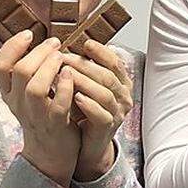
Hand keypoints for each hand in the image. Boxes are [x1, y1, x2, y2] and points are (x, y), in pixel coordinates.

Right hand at [0, 33, 79, 185]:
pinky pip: (58, 106)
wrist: (51, 153)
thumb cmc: (43, 115)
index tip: (28, 33)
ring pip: (35, 89)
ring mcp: (36, 116)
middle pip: (20, 72)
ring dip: (50, 69)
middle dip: (38, 52)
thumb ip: (28, 71)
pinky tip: (71, 75)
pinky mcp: (55, 126)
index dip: (11, 46)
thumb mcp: (27, 94)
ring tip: (62, 56)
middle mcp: (18, 104)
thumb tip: (38, 40)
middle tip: (54, 43)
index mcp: (9, 93)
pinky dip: (65, 88)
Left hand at [61, 39, 133, 181]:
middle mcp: (123, 97)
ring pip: (104, 94)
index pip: (115, 63)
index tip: (85, 43)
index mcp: (122, 83)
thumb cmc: (86, 112)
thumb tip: (70, 46)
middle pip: (107, 76)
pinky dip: (88, 105)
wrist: (88, 144)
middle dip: (85, 65)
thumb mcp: (89, 86)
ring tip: (66, 75)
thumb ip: (86, 70)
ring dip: (84, 82)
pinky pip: (101, 114)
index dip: (101, 52)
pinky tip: (75, 97)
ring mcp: (117, 113)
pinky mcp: (107, 128)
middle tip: (64, 58)